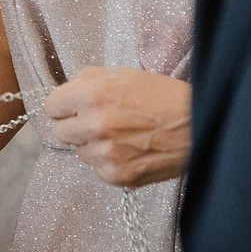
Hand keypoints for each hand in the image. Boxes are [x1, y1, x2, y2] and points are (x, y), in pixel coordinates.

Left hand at [43, 65, 190, 188]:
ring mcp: (106, 154)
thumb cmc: (164, 96)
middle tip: (98, 122)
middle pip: (60, 132)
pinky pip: (98, 170)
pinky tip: (130, 151)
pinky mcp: (118, 176)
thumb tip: (68, 89)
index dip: (63, 106)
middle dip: (75, 126)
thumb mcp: (125, 75)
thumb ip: (90, 79)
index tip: (72, 108)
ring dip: (93, 146)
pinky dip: (109, 163)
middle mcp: (95, 125)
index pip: (51, 106)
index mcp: (93, 94)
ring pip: (80, 152)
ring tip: (121, 136)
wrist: (200, 125)